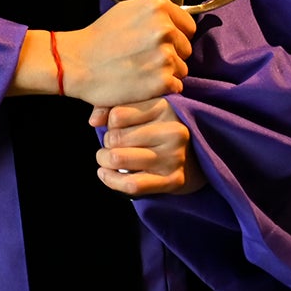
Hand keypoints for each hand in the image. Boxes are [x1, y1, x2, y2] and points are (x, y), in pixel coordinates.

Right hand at [54, 0, 196, 108]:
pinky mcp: (164, 80)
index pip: (188, 26)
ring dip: (166, 73)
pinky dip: (161, 88)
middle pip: (186, 48)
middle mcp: (165, 28)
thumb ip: (154, 14)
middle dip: (171, 55)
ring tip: (141, 71)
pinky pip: (176, 86)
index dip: (176, 36)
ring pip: (182, 68)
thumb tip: (175, 22)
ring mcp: (166, 55)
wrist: (78, 63)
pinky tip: (142, 83)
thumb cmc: (99, 38)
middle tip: (145, 58)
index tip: (160, 43)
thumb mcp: (126, 11)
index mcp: (158, 7)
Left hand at [89, 98, 206, 196]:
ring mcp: (174, 156)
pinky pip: (131, 184)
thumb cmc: (160, 129)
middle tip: (110, 146)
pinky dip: (111, 181)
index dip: (109, 124)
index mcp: (165, 106)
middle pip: (115, 138)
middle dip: (106, 143)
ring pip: (118, 159)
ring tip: (104, 159)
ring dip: (104, 161)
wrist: (197, 158)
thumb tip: (93, 121)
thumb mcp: (144, 110)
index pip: (117, 115)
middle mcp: (173, 130)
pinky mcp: (173, 180)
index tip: (115, 128)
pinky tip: (105, 174)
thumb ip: (114, 108)